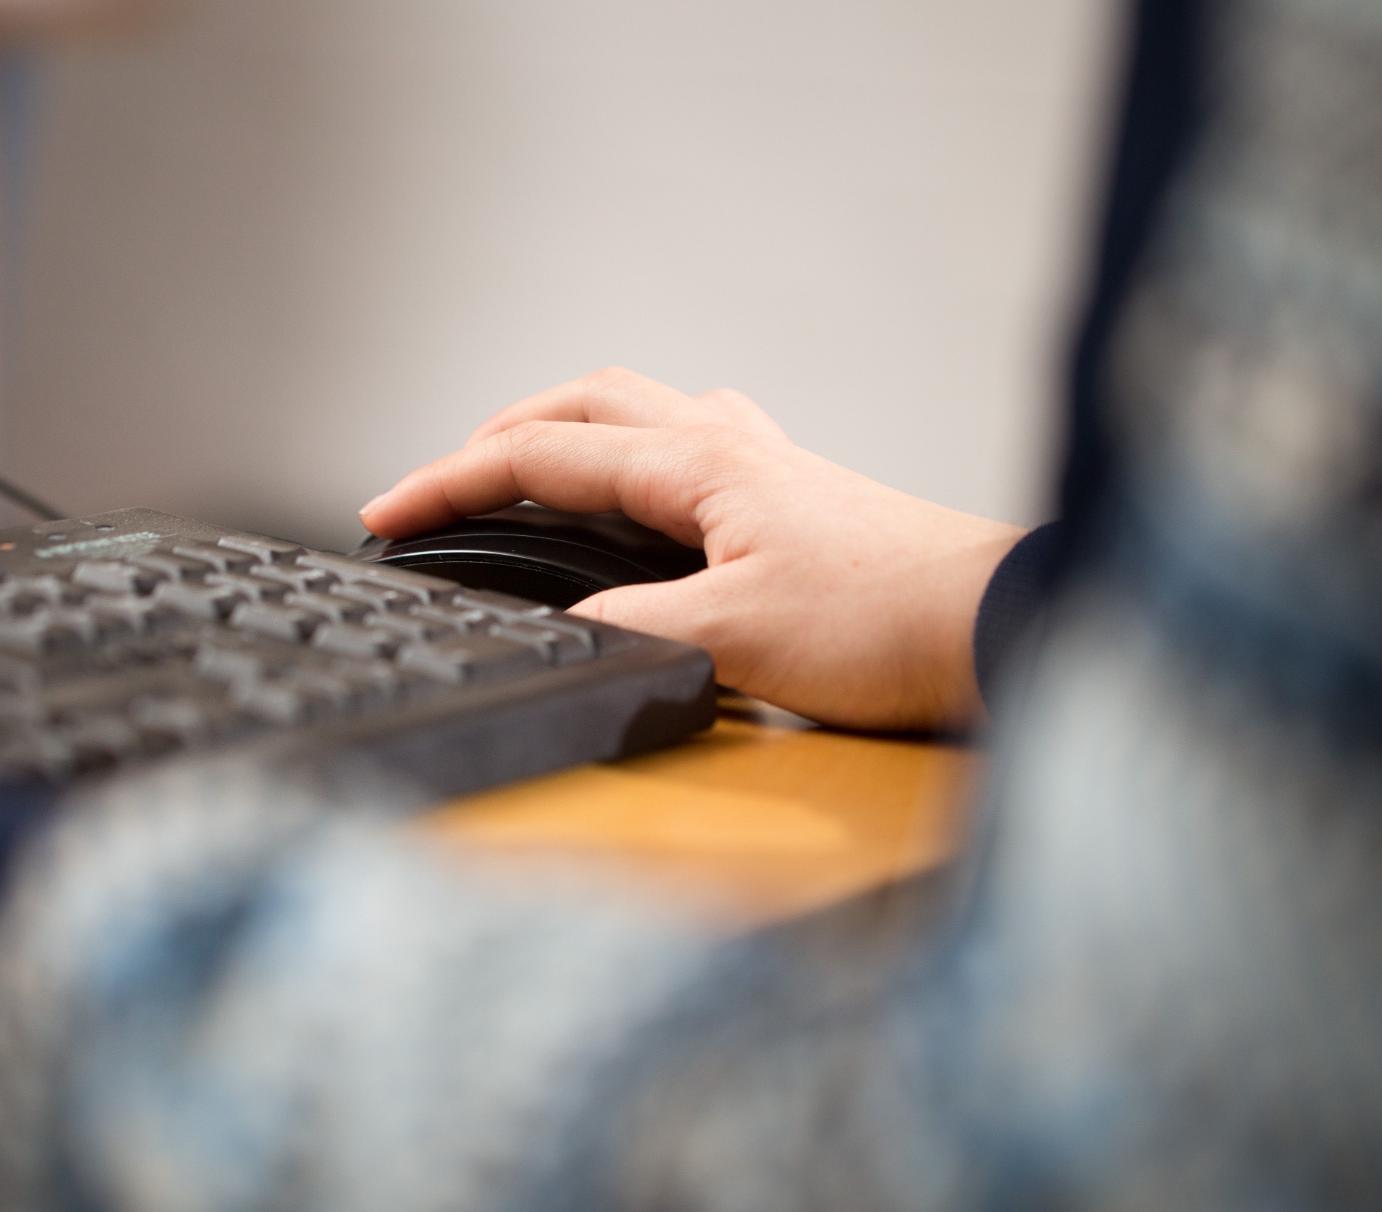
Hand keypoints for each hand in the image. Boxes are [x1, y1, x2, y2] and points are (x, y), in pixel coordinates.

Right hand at [361, 367, 1023, 730]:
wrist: (997, 624)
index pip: (541, 457)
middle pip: (583, 403)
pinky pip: (686, 444)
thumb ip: (628, 625)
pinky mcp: (795, 497)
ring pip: (636, 413)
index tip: (384, 511)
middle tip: (441, 481)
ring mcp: (765, 464)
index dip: (449, 483)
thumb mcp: (729, 638)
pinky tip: (638, 500)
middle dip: (497, 433)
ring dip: (563, 430)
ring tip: (518, 471)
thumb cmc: (886, 624)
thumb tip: (562, 626)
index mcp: (697, 462)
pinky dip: (629, 455)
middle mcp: (729, 444)